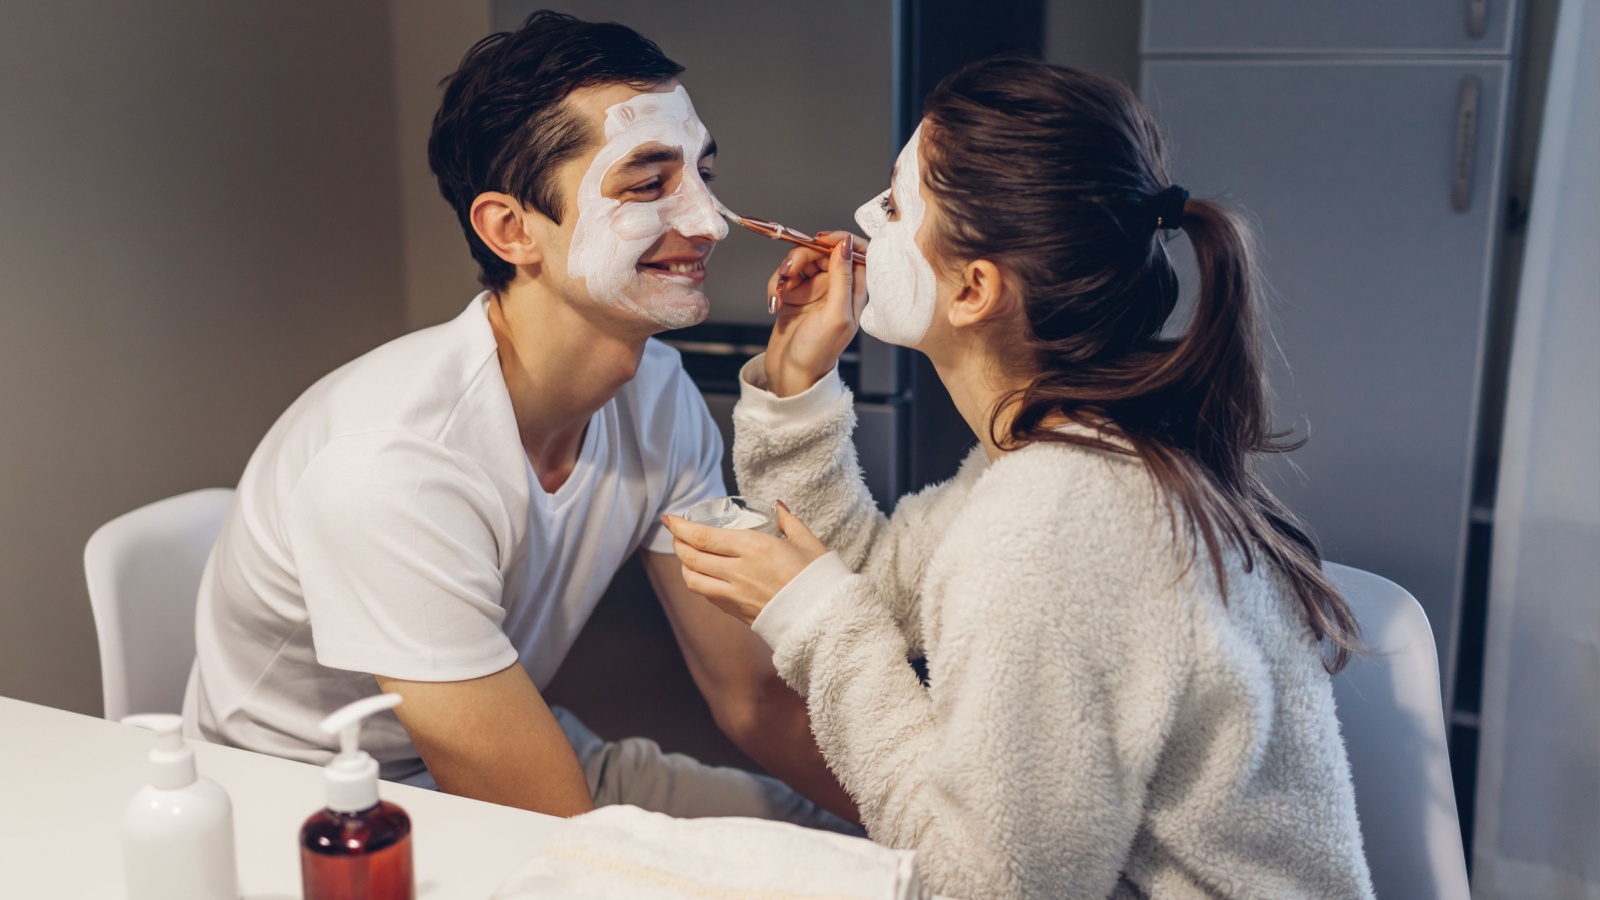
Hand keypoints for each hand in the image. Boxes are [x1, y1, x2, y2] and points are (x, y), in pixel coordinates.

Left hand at [661, 502, 827, 624]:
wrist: (824, 619)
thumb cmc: (818, 579)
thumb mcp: (807, 542)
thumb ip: (788, 521)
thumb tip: (777, 507)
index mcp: (754, 548)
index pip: (703, 537)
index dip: (680, 527)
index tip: (670, 518)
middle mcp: (739, 571)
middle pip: (692, 557)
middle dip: (678, 543)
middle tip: (677, 533)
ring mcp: (735, 594)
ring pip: (693, 579)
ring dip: (685, 565)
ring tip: (687, 554)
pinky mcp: (737, 612)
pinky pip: (708, 596)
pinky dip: (699, 582)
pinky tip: (705, 575)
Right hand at [764, 231, 867, 396]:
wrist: (790, 375)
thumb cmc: (817, 352)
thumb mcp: (836, 314)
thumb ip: (843, 277)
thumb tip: (847, 244)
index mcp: (854, 292)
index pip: (857, 253)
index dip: (841, 240)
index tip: (822, 239)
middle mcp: (836, 288)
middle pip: (823, 252)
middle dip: (803, 256)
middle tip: (789, 269)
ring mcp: (814, 291)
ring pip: (801, 261)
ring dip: (786, 270)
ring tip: (780, 290)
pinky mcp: (794, 296)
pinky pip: (785, 276)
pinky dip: (777, 284)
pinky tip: (776, 300)